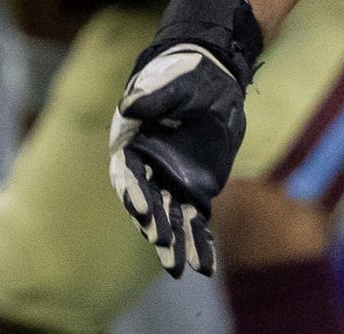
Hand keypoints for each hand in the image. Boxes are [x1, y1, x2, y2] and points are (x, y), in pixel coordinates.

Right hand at [109, 41, 245, 276]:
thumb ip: (153, 96)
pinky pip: (196, 220)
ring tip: (179, 269)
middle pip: (148, 203)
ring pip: (171, 219)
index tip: (143, 211)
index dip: (134, 193)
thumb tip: (130, 106)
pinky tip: (204, 265)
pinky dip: (199, 241)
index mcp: (133, 144)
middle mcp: (149, 169)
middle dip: (155, 225)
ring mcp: (172, 182)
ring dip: (175, 244)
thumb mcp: (174, 81)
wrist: (214, 77)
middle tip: (164, 244)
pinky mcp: (196, 190)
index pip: (129, 175)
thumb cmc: (187, 75)